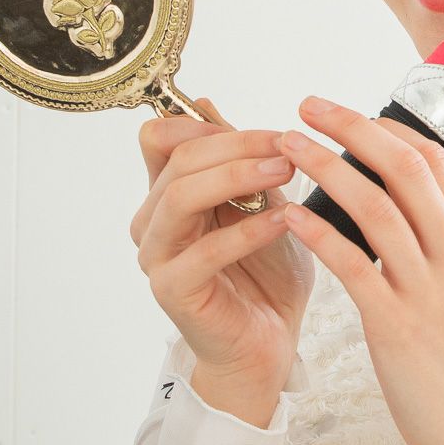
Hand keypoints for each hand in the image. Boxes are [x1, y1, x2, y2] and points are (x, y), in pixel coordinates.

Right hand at [129, 98, 314, 392]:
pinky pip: (205, 251)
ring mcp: (157, 255)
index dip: (215, 126)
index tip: (274, 132)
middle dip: (238, 145)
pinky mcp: (172, 290)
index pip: (162, 137)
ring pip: (181, 195)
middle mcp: (153, 220)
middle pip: (177, 158)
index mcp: (167, 193)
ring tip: (286, 171)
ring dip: (237, 176)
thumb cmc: (266, 273)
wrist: (269, 342)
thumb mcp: (261, 202)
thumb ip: (237, 159)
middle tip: (290, 145)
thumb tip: (204, 102)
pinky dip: (248, 230)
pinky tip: (286, 220)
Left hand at [275, 96, 443, 444]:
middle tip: (307, 105)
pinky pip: (353, 264)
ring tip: (285, 144)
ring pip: (376, 206)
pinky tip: (288, 212)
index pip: (435, 162)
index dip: (386, 128)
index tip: (348, 116)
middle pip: (405, 167)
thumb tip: (406, 206)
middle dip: (351, 127)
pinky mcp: (397, 326)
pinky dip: (318, 230)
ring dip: (325, 166)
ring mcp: (430, 289)